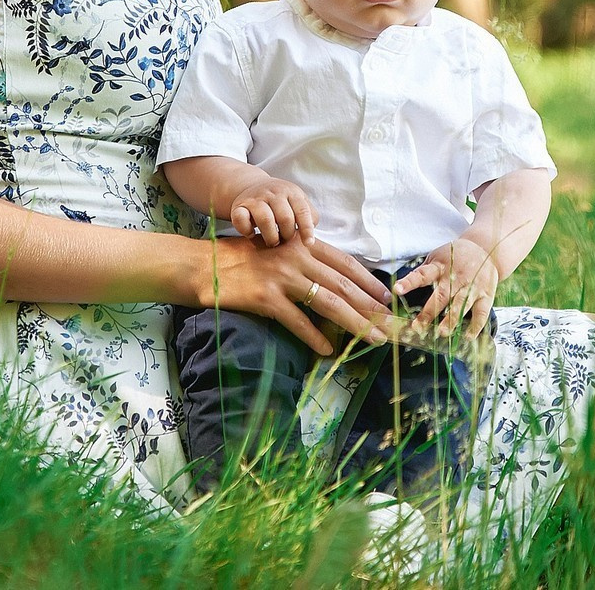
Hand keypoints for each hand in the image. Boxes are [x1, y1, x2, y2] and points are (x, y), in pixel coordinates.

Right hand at [205, 235, 391, 355]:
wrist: (203, 265)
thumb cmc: (241, 259)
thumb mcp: (277, 251)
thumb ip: (304, 261)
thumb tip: (334, 282)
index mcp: (302, 244)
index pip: (345, 264)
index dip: (369, 282)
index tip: (387, 300)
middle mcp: (296, 257)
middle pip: (343, 285)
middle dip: (370, 307)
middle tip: (390, 326)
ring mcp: (282, 278)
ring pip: (328, 303)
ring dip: (354, 324)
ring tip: (372, 340)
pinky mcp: (266, 298)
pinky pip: (297, 321)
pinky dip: (314, 338)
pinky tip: (328, 351)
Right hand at [226, 176, 315, 247]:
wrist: (252, 186)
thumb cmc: (281, 201)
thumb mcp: (297, 202)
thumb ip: (309, 216)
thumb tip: (310, 237)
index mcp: (291, 192)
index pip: (302, 211)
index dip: (307, 229)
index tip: (308, 244)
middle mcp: (273, 192)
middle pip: (285, 218)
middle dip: (287, 234)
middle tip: (285, 240)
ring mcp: (255, 198)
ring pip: (265, 219)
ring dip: (270, 236)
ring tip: (272, 242)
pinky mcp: (238, 206)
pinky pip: (241, 220)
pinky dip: (246, 231)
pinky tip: (251, 234)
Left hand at [394, 237, 499, 337]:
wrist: (485, 249)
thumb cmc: (456, 256)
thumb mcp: (438, 256)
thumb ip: (424, 272)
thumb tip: (402, 290)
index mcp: (440, 267)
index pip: (422, 274)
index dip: (409, 282)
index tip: (397, 289)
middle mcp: (456, 277)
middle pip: (441, 295)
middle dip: (429, 312)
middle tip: (418, 327)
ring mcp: (472, 286)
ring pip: (460, 305)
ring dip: (451, 320)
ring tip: (442, 333)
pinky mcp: (486, 295)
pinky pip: (481, 313)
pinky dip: (475, 326)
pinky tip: (468, 336)